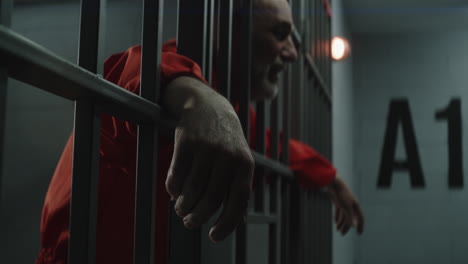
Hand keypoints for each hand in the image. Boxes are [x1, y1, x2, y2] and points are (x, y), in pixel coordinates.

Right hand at [163, 77, 254, 242]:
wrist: (207, 106)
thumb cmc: (225, 139)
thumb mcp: (239, 158)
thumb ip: (238, 187)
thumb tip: (236, 221)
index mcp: (245, 164)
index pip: (238, 201)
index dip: (226, 223)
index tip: (213, 236)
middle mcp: (228, 156)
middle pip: (211, 198)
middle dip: (198, 217)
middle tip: (190, 223)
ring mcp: (207, 148)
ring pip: (192, 190)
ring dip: (184, 206)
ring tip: (181, 210)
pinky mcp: (186, 142)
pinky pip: (177, 175)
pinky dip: (173, 189)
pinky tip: (173, 192)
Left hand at [326, 175, 363, 234]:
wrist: (334, 183)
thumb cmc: (342, 194)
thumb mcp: (346, 207)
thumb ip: (350, 217)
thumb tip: (354, 226)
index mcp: (356, 206)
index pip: (360, 218)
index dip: (361, 226)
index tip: (359, 233)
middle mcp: (351, 205)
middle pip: (350, 218)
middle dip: (347, 227)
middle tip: (342, 234)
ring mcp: (344, 203)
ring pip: (344, 215)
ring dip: (341, 223)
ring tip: (337, 229)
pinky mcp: (338, 201)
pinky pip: (339, 211)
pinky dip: (337, 217)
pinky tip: (335, 222)